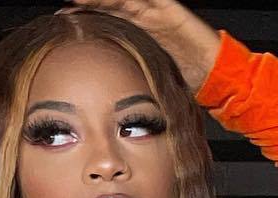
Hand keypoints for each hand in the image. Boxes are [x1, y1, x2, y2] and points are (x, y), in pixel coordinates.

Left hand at [53, 0, 221, 91]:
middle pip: (110, 4)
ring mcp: (156, 11)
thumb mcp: (148, 82)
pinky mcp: (169, 8)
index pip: (105, 20)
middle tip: (68, 3)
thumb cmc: (184, 81)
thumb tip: (104, 107)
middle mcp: (143, 19)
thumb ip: (128, 85)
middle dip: (89, 2)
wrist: (214, 74)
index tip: (63, 19)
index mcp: (136, 34)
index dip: (85, 17)